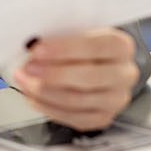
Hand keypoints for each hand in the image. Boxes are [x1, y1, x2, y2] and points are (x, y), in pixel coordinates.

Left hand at [8, 28, 138, 131]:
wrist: (101, 65)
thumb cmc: (87, 47)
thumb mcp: (80, 32)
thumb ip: (62, 37)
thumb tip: (33, 45)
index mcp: (121, 46)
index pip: (95, 47)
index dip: (65, 49)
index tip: (38, 49)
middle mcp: (125, 74)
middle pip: (88, 77)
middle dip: (52, 74)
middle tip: (28, 68)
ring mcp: (116, 99)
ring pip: (78, 100)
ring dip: (44, 92)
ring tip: (25, 82)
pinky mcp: (103, 118)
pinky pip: (74, 118)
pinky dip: (49, 108)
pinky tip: (34, 98)